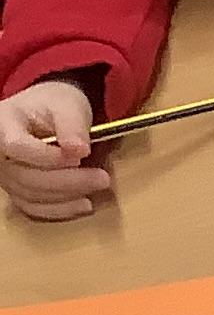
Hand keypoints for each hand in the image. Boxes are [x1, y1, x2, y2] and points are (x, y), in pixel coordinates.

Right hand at [2, 80, 107, 222]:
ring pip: (30, 195)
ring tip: (98, 186)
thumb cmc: (55, 105)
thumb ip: (72, 125)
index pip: (17, 147)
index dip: (48, 157)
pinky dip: (59, 209)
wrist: (46, 112)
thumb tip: (79, 150)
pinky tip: (84, 205)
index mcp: (3, 123)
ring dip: (67, 196)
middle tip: (102, 178)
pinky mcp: (15, 188)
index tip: (80, 157)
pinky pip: (32, 207)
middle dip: (67, 181)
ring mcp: (4, 172)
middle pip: (25, 176)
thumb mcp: (68, 106)